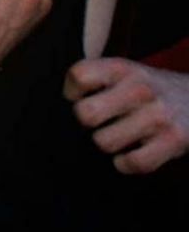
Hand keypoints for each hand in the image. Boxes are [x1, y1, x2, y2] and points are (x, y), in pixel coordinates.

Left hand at [65, 57, 188, 173]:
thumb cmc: (149, 89)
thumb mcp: (124, 72)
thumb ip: (94, 79)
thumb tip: (57, 102)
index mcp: (122, 68)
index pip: (78, 76)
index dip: (72, 92)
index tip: (82, 97)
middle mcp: (140, 89)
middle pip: (86, 114)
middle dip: (87, 122)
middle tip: (100, 122)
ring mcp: (158, 116)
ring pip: (104, 142)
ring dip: (108, 143)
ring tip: (119, 136)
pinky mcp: (174, 141)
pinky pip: (133, 162)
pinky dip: (126, 164)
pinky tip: (130, 154)